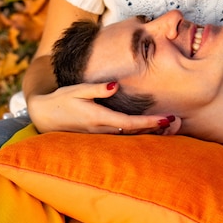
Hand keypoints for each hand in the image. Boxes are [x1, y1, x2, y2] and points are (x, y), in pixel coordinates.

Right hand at [27, 82, 178, 134]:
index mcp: (99, 118)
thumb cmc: (61, 100)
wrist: (44, 117)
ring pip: (132, 137)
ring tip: (171, 126)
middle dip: (156, 129)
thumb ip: (96, 89)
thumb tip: (114, 85)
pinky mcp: (101, 137)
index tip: (167, 119)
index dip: (150, 122)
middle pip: (136, 132)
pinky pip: (125, 138)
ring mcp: (102, 136)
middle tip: (178, 122)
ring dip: (150, 133)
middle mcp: (103, 130)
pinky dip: (140, 134)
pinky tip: (153, 131)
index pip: (131, 122)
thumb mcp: (76, 90)